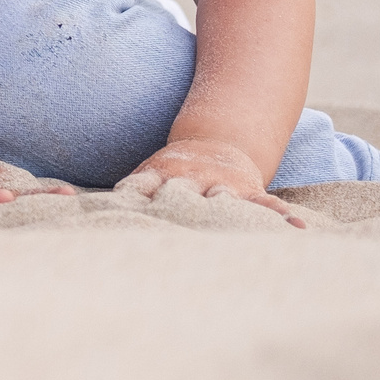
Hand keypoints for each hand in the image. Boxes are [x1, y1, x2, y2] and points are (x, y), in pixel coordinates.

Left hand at [117, 138, 302, 226]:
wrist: (214, 143)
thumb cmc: (170, 174)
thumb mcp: (145, 177)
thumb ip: (125, 199)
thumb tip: (79, 214)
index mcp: (158, 177)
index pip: (140, 190)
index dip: (131, 203)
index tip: (121, 223)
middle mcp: (190, 181)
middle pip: (181, 198)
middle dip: (178, 212)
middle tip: (174, 237)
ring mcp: (221, 186)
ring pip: (225, 201)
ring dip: (228, 214)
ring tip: (238, 233)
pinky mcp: (249, 193)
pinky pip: (267, 206)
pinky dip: (282, 218)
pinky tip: (300, 231)